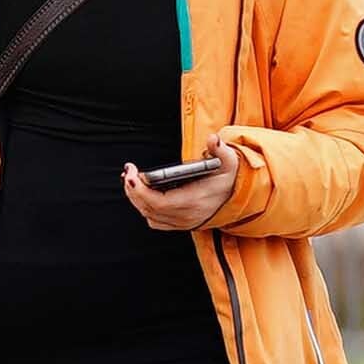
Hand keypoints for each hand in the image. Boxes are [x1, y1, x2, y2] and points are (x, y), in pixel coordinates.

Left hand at [123, 144, 239, 232]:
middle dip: (133, 190)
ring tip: (131, 179)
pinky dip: (143, 207)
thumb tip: (213, 139)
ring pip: (149, 215)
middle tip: (128, 171)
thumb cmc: (228, 179)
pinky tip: (139, 192)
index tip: (131, 175)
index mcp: (194, 201)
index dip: (141, 191)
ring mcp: (181, 222)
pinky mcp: (178, 224)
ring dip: (136, 199)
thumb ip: (221, 150)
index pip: (160, 202)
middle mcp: (186, 215)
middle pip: (149, 208)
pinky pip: (154, 220)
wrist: (235, 196)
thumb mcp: (229, 162)